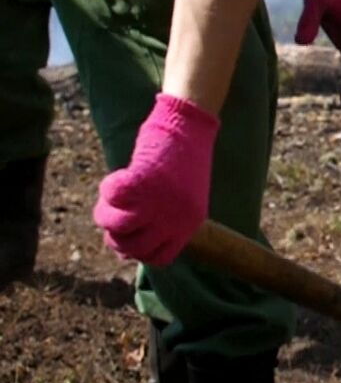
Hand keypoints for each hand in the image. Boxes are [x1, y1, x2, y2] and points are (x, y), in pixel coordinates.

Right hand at [92, 93, 219, 264]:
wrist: (191, 125)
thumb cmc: (181, 160)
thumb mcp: (178, 198)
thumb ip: (158, 222)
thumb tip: (123, 253)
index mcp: (190, 224)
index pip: (158, 258)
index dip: (138, 249)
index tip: (130, 233)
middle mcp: (177, 218)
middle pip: (132, 248)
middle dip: (115, 235)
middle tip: (113, 213)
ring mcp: (160, 201)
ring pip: (118, 227)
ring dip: (106, 213)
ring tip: (110, 197)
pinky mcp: (145, 181)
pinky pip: (113, 197)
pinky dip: (108, 188)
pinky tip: (117, 176)